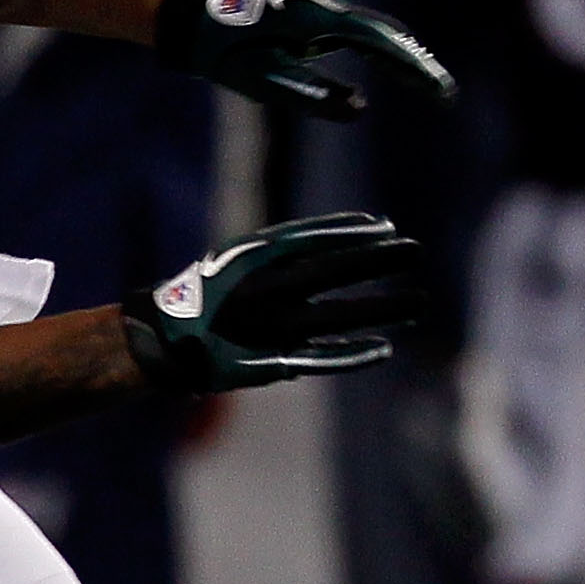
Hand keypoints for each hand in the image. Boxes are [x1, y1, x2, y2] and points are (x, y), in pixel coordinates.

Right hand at [123, 212, 424, 393]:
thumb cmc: (206, 295)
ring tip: (419, 302)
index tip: (386, 225)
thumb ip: (282, 255)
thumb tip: (335, 245)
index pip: (313, 238)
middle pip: (335, 271)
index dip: (351, 231)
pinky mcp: (276, 359)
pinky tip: (384, 348)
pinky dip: (354, 354)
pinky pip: (324, 357)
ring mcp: (275, 326)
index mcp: (255, 259)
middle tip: (417, 250)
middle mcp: (269, 289)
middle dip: (378, 260)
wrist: (165, 338)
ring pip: (339, 314)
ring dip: (382, 308)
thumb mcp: (239, 260)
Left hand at [155, 0, 453, 118]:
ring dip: (402, 56)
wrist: (188, 19)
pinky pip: (356, 33)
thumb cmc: (220, 52)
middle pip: (382, 34)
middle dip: (415, 63)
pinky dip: (382, 50)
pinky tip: (395, 65)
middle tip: (444, 92)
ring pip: (372, 31)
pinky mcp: (310, 21)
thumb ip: (308, 94)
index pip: (375, 42)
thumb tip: (359, 109)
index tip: (437, 88)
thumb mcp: (259, 81)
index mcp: (312, 21)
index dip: (410, 66)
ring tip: (430, 84)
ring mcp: (316, 13)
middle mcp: (320, 10)